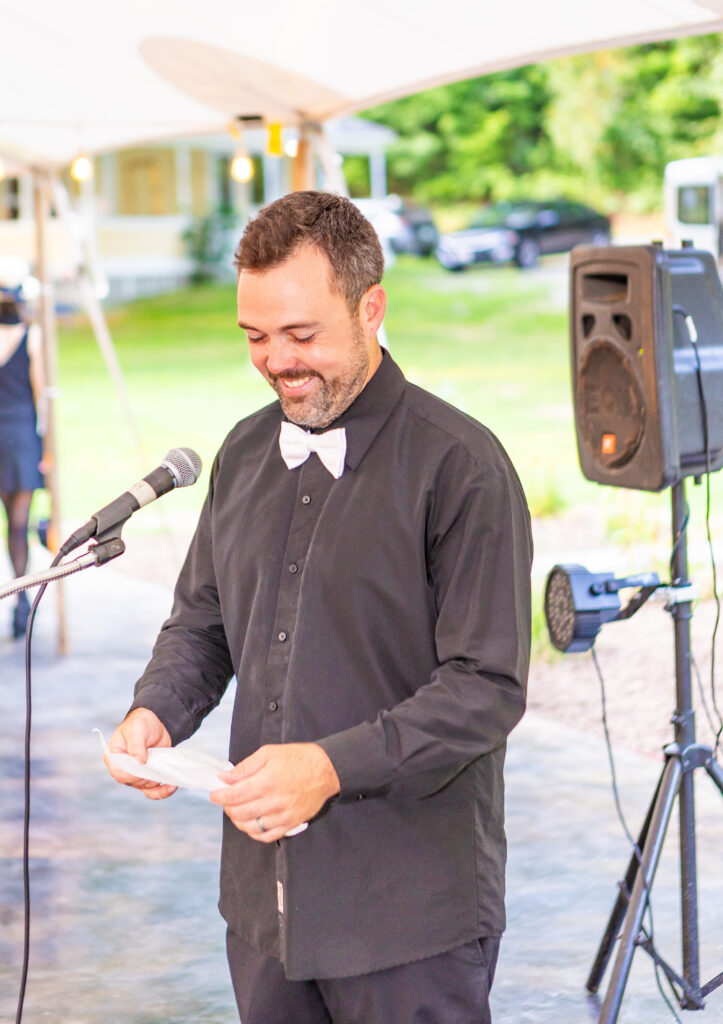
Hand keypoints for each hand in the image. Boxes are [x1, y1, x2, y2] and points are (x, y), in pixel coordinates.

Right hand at [104, 707, 176, 800]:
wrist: (156, 724)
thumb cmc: (141, 723)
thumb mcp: (137, 729)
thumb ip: (136, 745)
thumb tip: (138, 763)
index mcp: (114, 756)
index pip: (118, 773)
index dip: (131, 774)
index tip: (144, 766)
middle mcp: (122, 769)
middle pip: (132, 782)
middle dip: (147, 777)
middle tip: (159, 766)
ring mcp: (135, 775)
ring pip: (144, 787)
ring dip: (157, 784)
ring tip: (170, 778)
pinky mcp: (147, 777)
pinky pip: (152, 791)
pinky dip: (162, 791)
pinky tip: (171, 786)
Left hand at [210, 743, 339, 842]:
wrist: (326, 770)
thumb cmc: (297, 758)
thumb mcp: (269, 753)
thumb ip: (246, 767)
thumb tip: (225, 777)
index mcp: (267, 781)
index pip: (234, 795)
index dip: (220, 796)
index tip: (214, 794)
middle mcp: (274, 801)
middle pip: (239, 812)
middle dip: (227, 807)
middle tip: (226, 800)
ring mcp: (283, 816)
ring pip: (250, 827)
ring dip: (238, 820)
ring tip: (237, 811)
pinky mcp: (291, 824)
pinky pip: (266, 836)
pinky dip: (254, 832)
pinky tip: (251, 823)